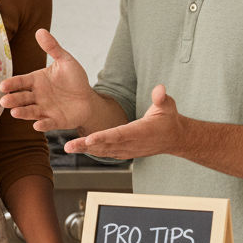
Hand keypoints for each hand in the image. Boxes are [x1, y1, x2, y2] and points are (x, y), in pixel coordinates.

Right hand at [0, 29, 96, 131]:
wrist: (88, 98)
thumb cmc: (74, 79)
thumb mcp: (65, 60)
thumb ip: (53, 48)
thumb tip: (40, 30)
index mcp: (36, 81)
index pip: (21, 82)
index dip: (12, 84)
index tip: (3, 86)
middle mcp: (37, 96)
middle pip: (22, 98)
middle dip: (13, 100)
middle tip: (4, 101)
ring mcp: (44, 109)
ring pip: (31, 112)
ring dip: (23, 113)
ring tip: (15, 113)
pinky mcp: (55, 121)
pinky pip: (47, 123)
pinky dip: (42, 125)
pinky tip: (37, 126)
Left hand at [66, 84, 180, 159]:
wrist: (174, 138)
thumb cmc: (168, 119)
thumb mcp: (168, 106)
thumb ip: (161, 98)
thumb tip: (160, 89)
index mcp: (140, 132)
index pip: (119, 135)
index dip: (103, 137)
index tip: (88, 139)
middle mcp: (131, 144)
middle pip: (106, 145)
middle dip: (86, 146)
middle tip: (68, 146)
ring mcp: (127, 150)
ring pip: (103, 151)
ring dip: (85, 150)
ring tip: (68, 148)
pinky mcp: (124, 152)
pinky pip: (106, 152)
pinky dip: (92, 151)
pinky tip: (78, 149)